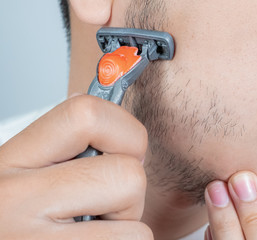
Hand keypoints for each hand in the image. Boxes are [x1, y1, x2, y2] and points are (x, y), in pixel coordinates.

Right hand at [0, 95, 152, 238]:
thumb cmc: (13, 220)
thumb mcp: (23, 174)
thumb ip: (65, 150)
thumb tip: (116, 126)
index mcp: (11, 160)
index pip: (87, 113)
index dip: (126, 131)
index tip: (127, 150)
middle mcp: (16, 199)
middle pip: (128, 175)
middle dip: (129, 193)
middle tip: (101, 208)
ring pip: (135, 228)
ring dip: (123, 231)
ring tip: (87, 235)